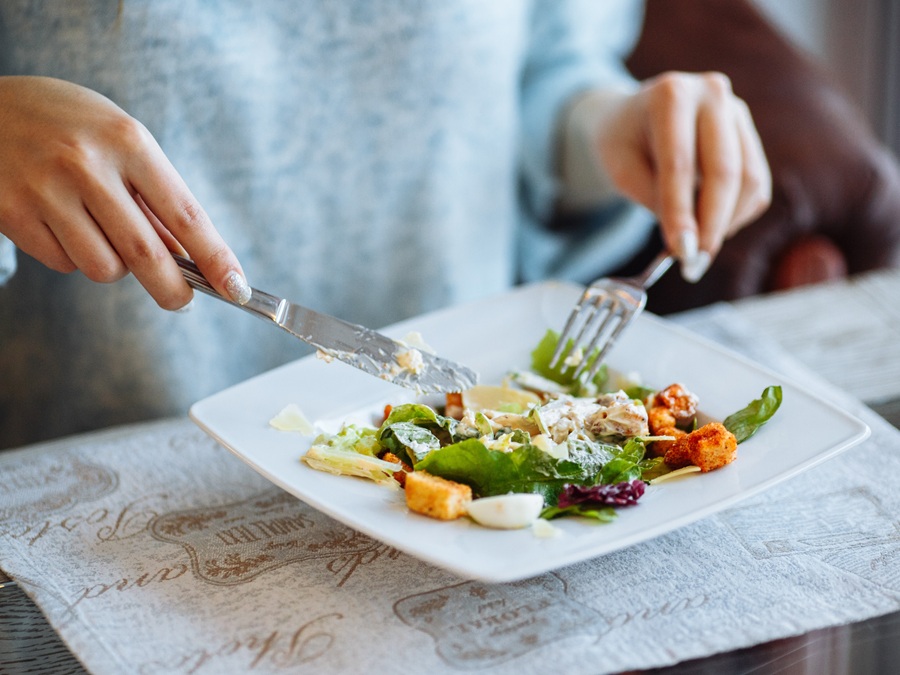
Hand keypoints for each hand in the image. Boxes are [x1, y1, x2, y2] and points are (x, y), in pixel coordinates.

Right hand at [0, 76, 249, 308]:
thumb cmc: (71, 127)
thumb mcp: (120, 142)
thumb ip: (153, 197)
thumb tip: (188, 259)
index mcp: (128, 142)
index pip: (184, 214)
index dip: (215, 259)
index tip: (237, 289)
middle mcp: (87, 164)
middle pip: (146, 254)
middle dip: (173, 290)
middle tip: (182, 300)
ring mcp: (45, 189)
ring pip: (104, 267)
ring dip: (114, 266)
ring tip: (100, 232)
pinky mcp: (11, 212)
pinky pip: (63, 264)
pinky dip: (72, 256)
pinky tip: (61, 222)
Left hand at [595, 72, 771, 280]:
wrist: (633, 116)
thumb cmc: (622, 143)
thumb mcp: (620, 169)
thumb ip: (653, 200)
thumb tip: (688, 243)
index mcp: (671, 95)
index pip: (679, 164)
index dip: (682, 212)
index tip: (681, 252)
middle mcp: (712, 94)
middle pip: (724, 172)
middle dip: (711, 225)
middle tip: (695, 265)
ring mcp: (737, 111)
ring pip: (748, 181)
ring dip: (726, 224)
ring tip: (697, 248)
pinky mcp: (749, 134)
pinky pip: (756, 185)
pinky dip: (736, 214)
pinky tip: (708, 224)